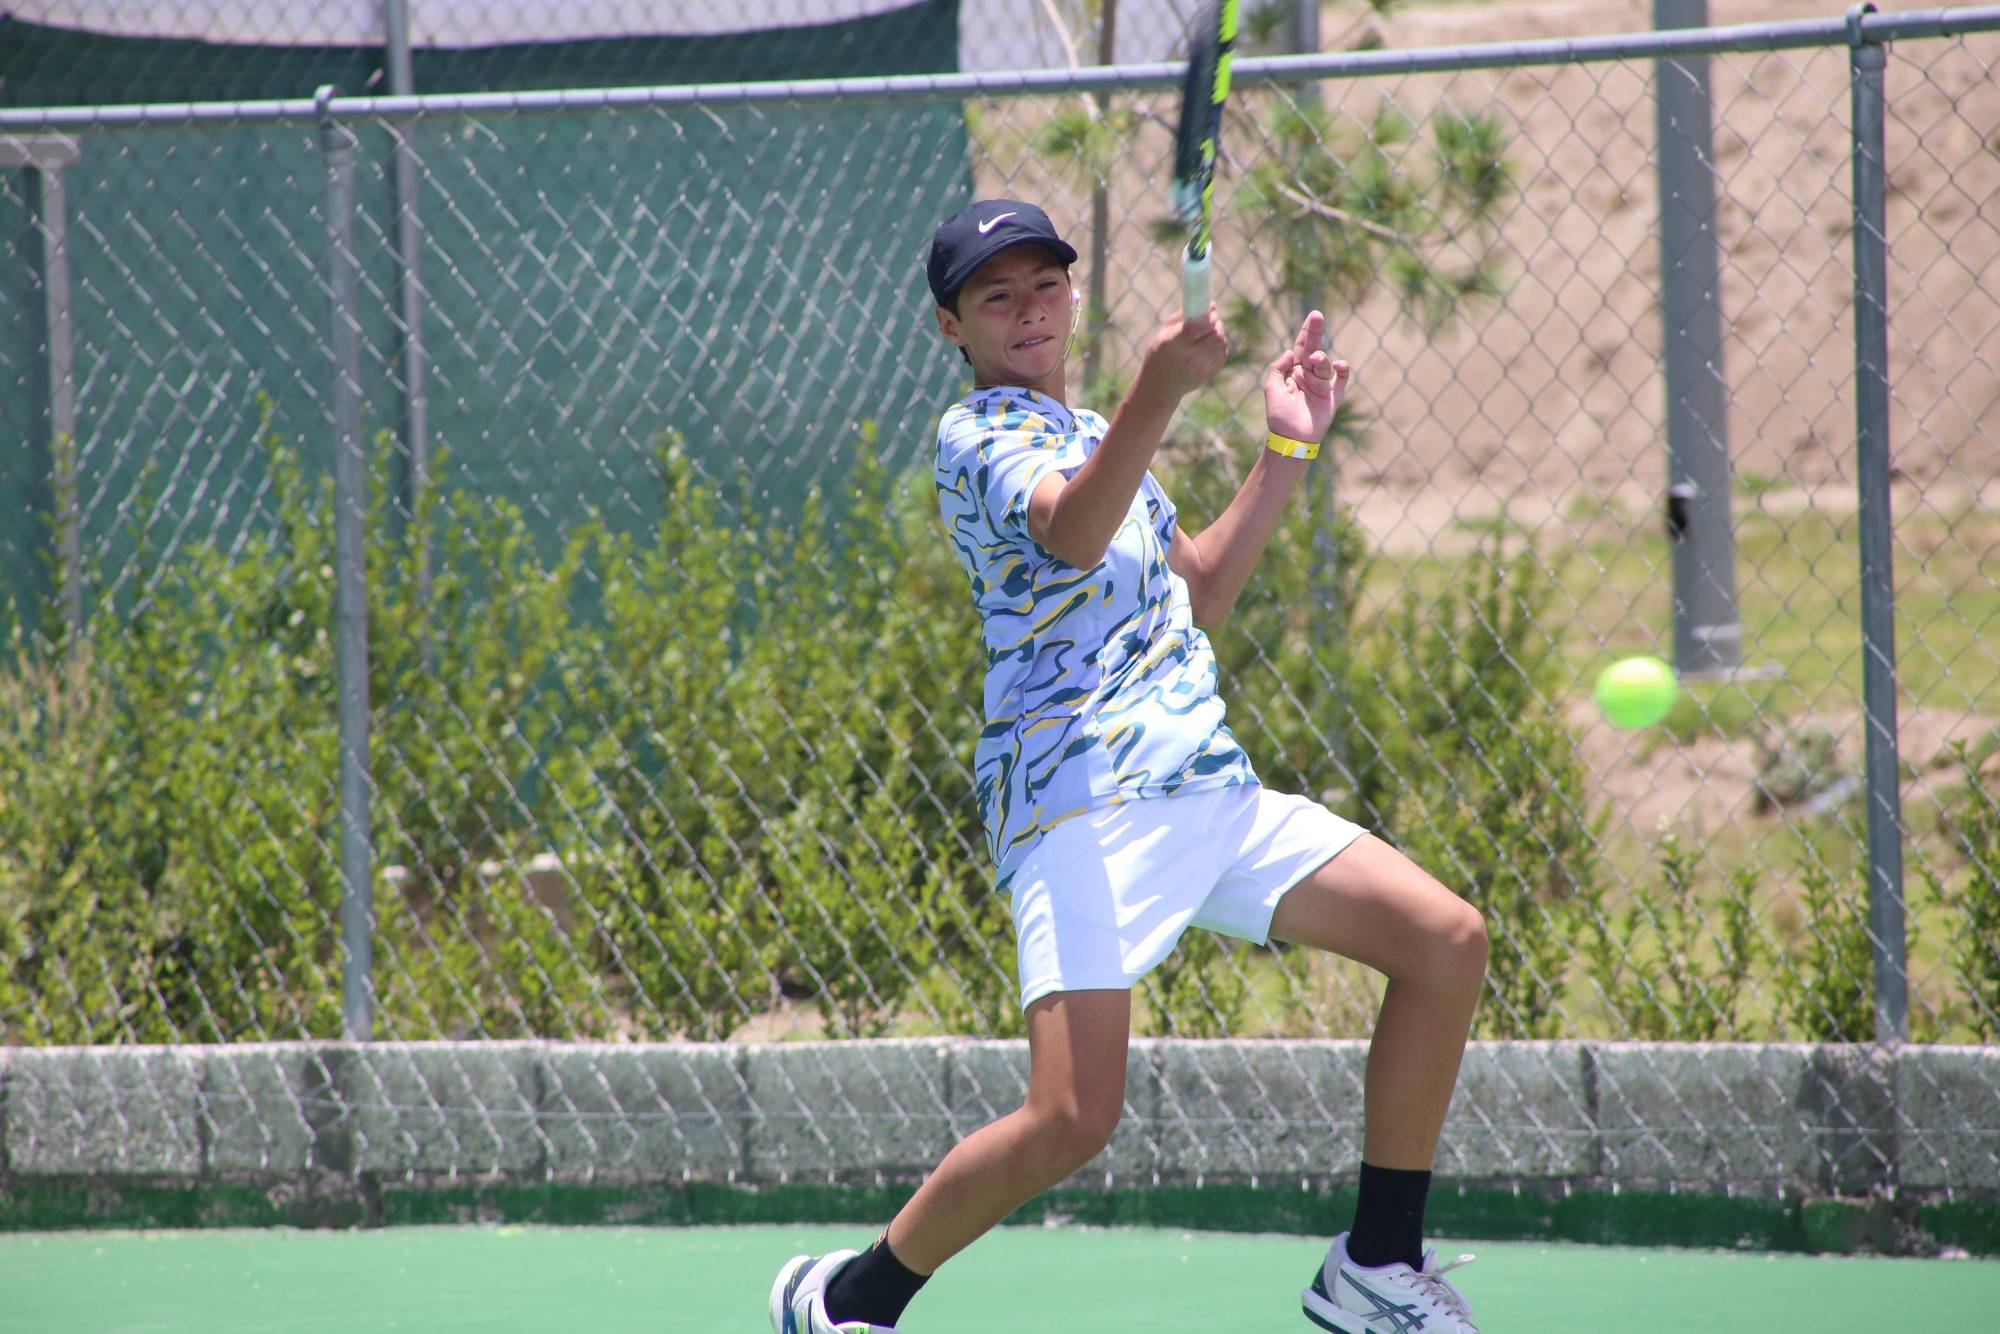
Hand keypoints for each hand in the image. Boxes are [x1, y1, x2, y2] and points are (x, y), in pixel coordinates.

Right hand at [1135, 304, 1227, 403]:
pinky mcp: (1207, 375)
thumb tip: (1212, 305)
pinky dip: (1219, 346)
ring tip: (1210, 333)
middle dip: (1216, 324)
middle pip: (1214, 336)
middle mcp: (1187, 357)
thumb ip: (1184, 316)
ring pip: (1221, 344)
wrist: (1159, 388)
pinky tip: (1210, 346)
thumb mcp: (1163, 333)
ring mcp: (1199, 368)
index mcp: (1172, 344)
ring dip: (1219, 334)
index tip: (1210, 312)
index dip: (1208, 317)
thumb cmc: (1159, 355)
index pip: (1197, 327)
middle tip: (1212, 321)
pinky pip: (1222, 355)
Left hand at [1263, 310, 1348, 446]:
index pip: (1300, 347)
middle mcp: (1308, 375)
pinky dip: (1343, 369)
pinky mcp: (1333, 396)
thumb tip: (1291, 352)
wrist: (1291, 438)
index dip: (1306, 332)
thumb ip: (1278, 367)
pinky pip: (1342, 378)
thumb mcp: (1271, 387)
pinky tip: (1340, 364)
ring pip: (1324, 363)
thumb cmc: (1279, 415)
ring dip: (1321, 359)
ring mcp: (1322, 384)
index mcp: (1294, 371)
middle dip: (1315, 332)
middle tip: (1317, 315)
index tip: (1313, 316)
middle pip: (1313, 348)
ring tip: (1314, 360)